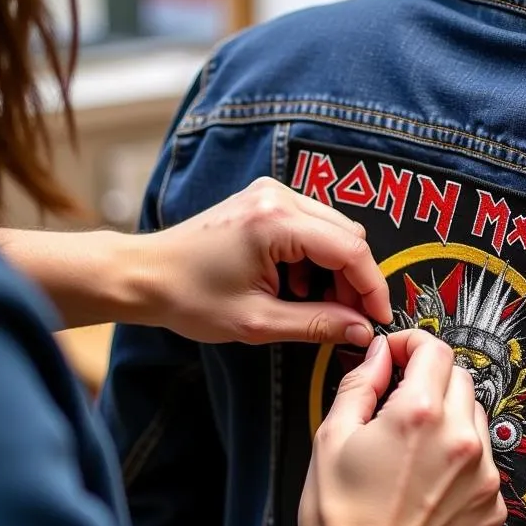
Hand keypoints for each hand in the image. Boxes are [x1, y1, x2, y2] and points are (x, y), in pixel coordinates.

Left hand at [140, 177, 391, 345]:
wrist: (145, 275)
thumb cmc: (191, 298)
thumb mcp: (259, 322)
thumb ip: (318, 325)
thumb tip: (363, 330)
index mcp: (276, 222)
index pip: (350, 250)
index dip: (372, 287)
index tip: (380, 318)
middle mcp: (278, 197)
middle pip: (349, 236)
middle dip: (355, 280)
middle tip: (348, 319)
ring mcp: (271, 195)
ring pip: (334, 231)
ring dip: (336, 271)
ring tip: (314, 305)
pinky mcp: (265, 202)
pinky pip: (313, 227)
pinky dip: (316, 259)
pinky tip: (295, 286)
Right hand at [298, 330, 507, 525]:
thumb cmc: (340, 521)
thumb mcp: (330, 440)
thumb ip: (360, 385)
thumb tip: (380, 355)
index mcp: (419, 414)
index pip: (436, 350)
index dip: (413, 343)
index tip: (399, 353)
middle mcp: (462, 439)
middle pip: (460, 380)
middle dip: (431, 379)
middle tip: (400, 402)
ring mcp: (484, 475)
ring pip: (476, 420)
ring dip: (450, 419)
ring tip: (413, 450)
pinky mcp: (493, 506)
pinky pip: (485, 464)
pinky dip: (462, 461)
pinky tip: (429, 484)